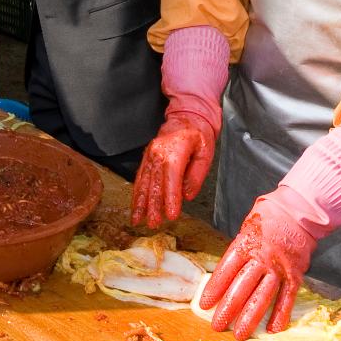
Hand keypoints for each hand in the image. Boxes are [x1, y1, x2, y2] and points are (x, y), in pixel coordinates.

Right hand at [131, 112, 216, 227]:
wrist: (186, 116)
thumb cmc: (198, 134)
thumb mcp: (205, 152)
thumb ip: (196, 175)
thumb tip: (187, 195)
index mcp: (175, 150)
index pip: (171, 177)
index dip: (170, 197)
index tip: (171, 215)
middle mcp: (158, 152)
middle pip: (154, 182)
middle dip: (152, 206)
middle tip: (153, 224)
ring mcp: (150, 154)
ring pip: (143, 181)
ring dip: (140, 202)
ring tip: (137, 220)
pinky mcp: (146, 157)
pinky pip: (140, 177)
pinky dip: (137, 193)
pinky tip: (135, 206)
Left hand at [199, 197, 316, 338]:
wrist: (299, 210)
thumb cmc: (268, 216)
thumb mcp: (245, 226)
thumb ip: (238, 249)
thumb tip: (226, 271)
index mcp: (245, 244)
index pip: (225, 270)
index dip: (214, 289)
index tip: (205, 304)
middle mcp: (261, 258)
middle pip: (241, 287)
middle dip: (228, 309)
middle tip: (217, 324)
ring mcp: (278, 268)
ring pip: (262, 296)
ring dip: (250, 317)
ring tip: (240, 333)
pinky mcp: (294, 274)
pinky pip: (287, 297)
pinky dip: (280, 314)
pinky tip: (273, 329)